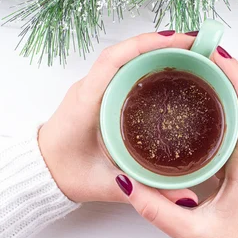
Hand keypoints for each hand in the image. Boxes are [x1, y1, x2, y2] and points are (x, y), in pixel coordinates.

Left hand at [38, 32, 199, 203]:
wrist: (41, 172)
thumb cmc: (65, 174)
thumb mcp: (106, 184)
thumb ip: (144, 191)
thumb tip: (184, 197)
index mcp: (87, 101)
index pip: (113, 59)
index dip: (144, 44)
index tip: (176, 40)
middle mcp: (90, 87)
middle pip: (125, 52)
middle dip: (161, 43)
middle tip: (195, 46)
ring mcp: (94, 87)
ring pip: (126, 57)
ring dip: (155, 50)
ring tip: (189, 53)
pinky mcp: (100, 93)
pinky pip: (124, 68)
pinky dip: (147, 61)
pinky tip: (169, 69)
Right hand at [115, 47, 237, 237]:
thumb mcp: (192, 232)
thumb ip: (156, 210)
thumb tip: (126, 183)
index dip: (236, 77)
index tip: (217, 54)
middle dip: (227, 66)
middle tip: (200, 45)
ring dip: (225, 75)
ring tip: (198, 56)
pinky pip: (235, 110)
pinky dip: (222, 91)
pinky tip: (199, 85)